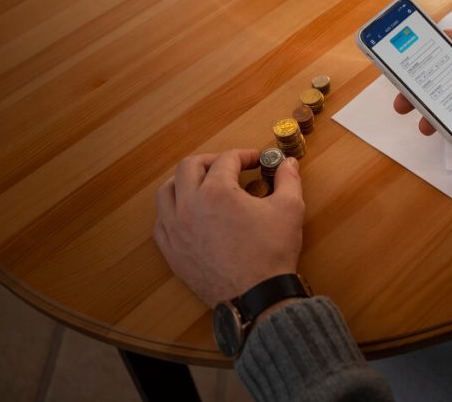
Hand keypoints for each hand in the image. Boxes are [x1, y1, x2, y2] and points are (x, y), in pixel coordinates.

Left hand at [153, 149, 304, 306]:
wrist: (255, 296)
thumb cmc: (271, 252)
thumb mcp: (289, 209)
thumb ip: (288, 180)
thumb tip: (288, 163)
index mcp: (217, 192)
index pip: (227, 160)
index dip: (245, 155)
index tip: (257, 160)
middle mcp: (189, 206)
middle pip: (188, 167)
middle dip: (211, 161)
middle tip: (229, 166)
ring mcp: (175, 230)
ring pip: (166, 192)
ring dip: (184, 181)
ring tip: (203, 184)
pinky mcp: (171, 251)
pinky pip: (161, 221)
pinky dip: (173, 210)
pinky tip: (189, 213)